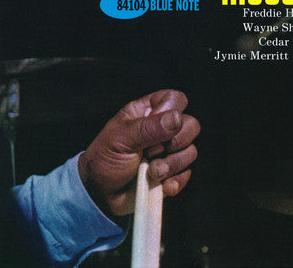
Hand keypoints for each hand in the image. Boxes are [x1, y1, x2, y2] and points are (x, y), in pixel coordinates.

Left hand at [78, 89, 199, 215]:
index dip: (171, 111)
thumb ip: (147, 128)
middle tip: (150, 152)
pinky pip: (187, 174)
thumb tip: (176, 118)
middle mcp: (162, 129)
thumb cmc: (105, 159)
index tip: (154, 127)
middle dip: (173, 143)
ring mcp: (169, 152)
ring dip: (171, 165)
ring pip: (191, 151)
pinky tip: (160, 184)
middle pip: (191, 125)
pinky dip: (175, 181)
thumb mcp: (120, 139)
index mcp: (147, 112)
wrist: (101, 194)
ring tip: (151, 172)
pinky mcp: (172, 173)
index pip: (175, 99)